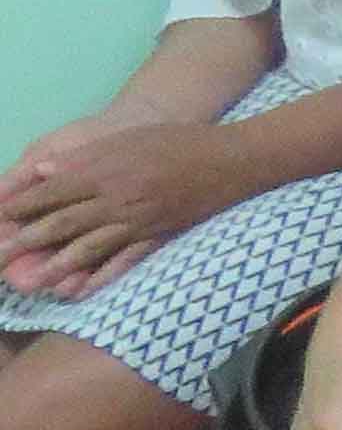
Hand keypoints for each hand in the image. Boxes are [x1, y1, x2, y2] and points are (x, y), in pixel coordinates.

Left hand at [0, 120, 245, 289]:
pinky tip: (81, 290)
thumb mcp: (128, 138)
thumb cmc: (178, 141)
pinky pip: (124, 261)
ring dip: (55, 266)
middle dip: (25, 242)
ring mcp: (137, 221)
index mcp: (105, 169)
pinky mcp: (156, 236)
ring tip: (29, 282)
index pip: (52, 191)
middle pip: (62, 223)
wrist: (232, 159)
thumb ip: (84, 156)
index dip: (20, 206)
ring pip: (88, 247)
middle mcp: (116, 198)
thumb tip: (43, 171)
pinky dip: (101, 277)